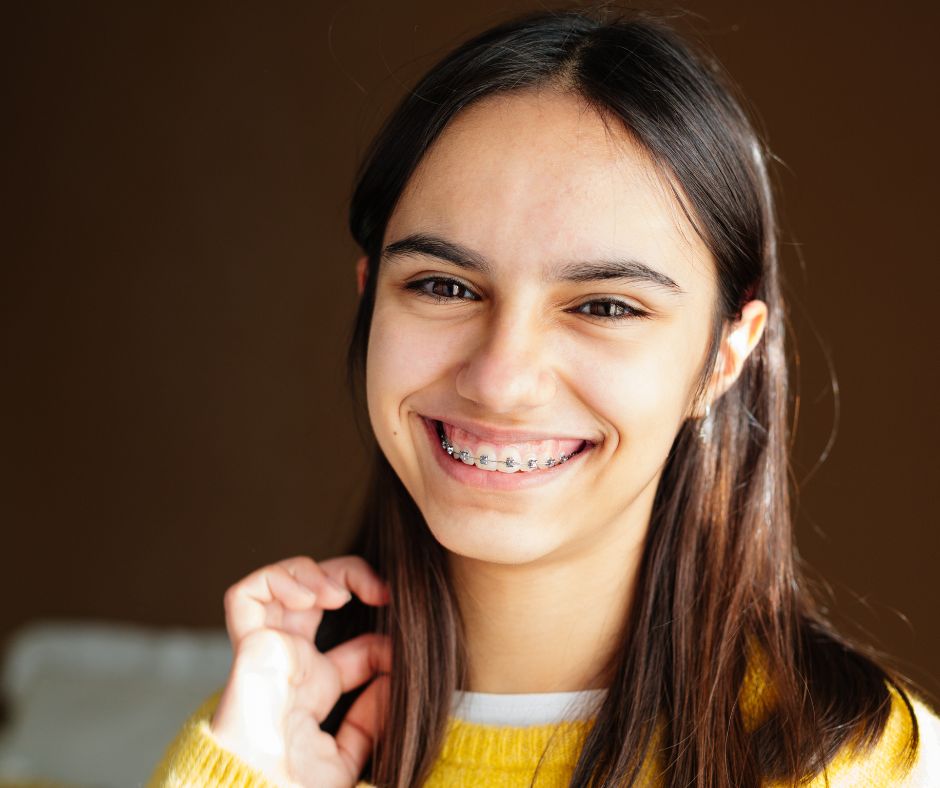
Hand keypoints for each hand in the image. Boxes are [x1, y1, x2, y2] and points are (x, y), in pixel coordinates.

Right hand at [209, 555, 391, 787]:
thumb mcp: (347, 757)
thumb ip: (371, 721)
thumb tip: (393, 681)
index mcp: (314, 689)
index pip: (355, 647)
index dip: (381, 639)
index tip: (403, 649)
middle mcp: (290, 663)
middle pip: (317, 596)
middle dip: (350, 577)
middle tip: (381, 592)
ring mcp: (268, 651)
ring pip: (281, 583)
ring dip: (315, 572)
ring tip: (340, 594)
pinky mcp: (247, 645)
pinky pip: (247, 595)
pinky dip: (279, 580)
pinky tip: (309, 598)